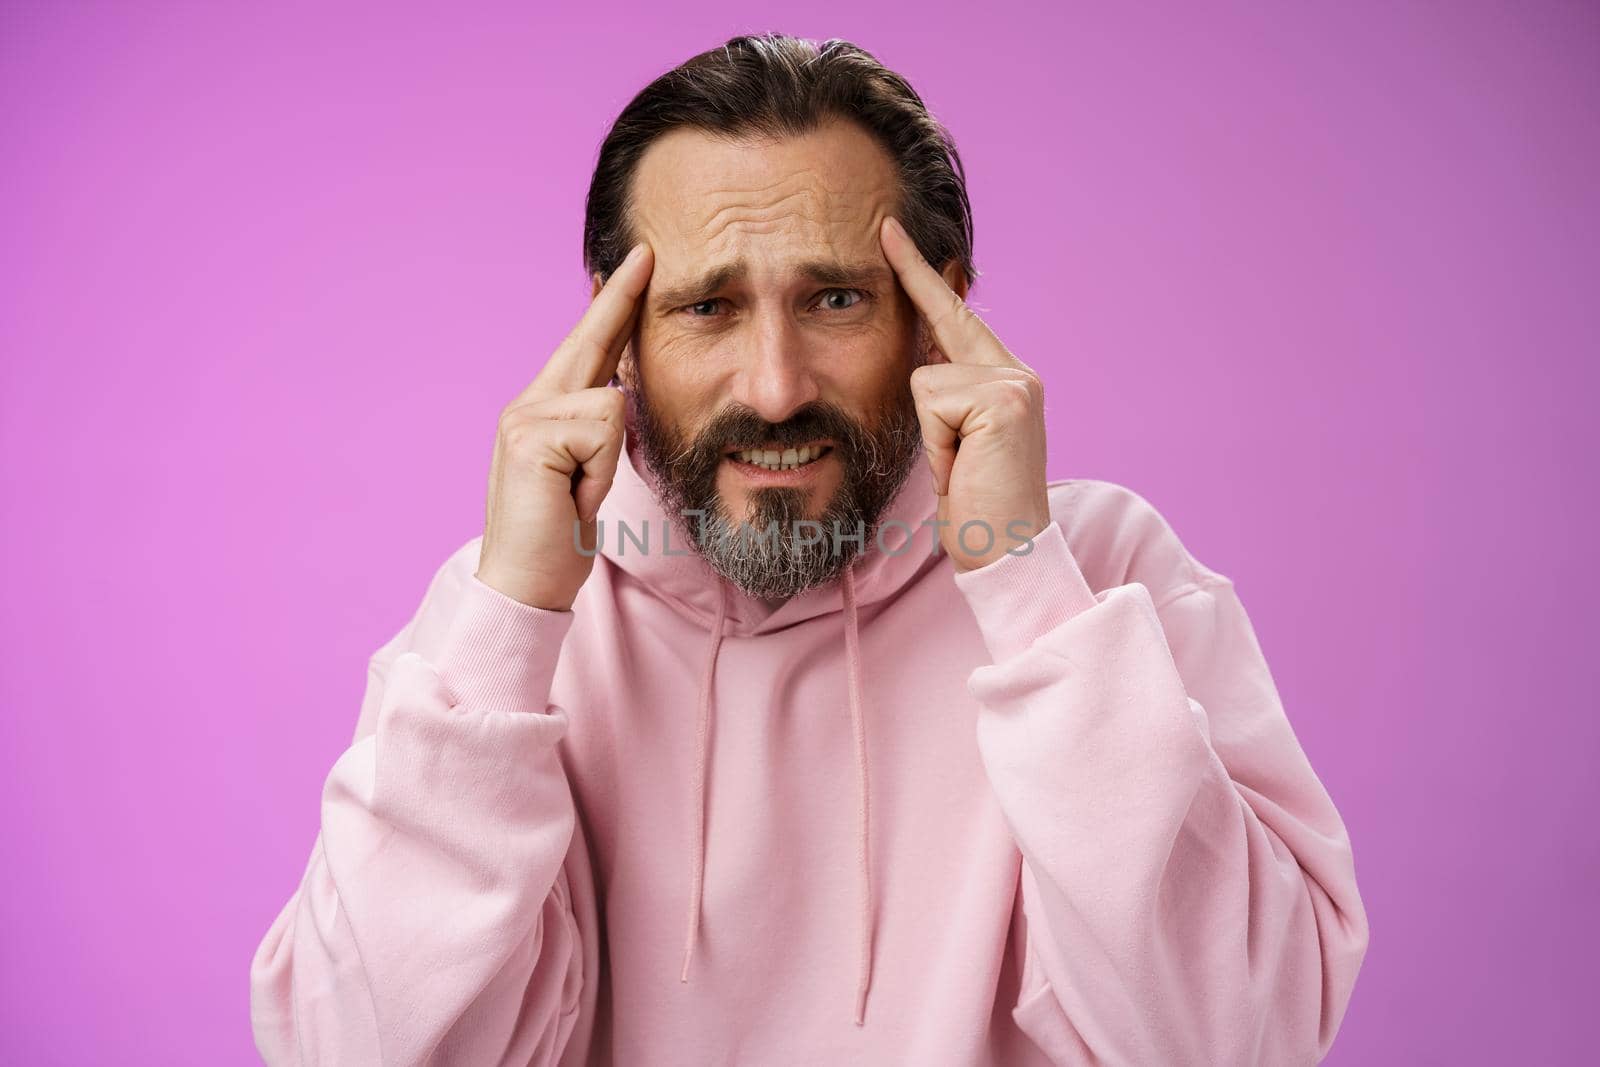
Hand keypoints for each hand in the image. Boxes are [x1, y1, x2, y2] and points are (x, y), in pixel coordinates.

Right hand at [476, 243, 654, 609]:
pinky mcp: (531, 435)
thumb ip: (594, 429)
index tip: (636, 265)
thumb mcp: (583, 475)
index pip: (587, 348)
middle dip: (619, 299)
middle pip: (589, 341)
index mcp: (542, 410)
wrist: (524, 583)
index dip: (611, 306)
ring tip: (579, 495)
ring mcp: (525, 416)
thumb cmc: (556, 537)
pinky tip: (571, 496)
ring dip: (608, 462)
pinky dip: (599, 471)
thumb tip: (619, 388)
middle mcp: (528, 403)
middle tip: (648, 252)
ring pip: (610, 403)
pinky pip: (602, 429)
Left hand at [879, 216, 1049, 570]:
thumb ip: (944, 395)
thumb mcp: (953, 443)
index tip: (890, 231)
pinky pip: (931, 403)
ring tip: (958, 468)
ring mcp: (1014, 383)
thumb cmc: (976, 508)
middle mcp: (1017, 373)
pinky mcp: (1003, 400)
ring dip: (930, 435)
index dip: (923, 275)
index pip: (955, 318)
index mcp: (1006, 380)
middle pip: (942, 323)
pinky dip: (937, 446)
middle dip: (915, 276)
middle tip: (883, 222)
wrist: (1008, 554)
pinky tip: (962, 468)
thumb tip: (917, 353)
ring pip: (925, 379)